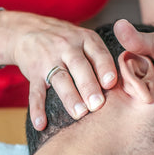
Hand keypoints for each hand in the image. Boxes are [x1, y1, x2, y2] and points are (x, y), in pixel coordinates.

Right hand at [0, 11, 117, 129]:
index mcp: (85, 39)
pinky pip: (35, 92)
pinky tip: (42, 124)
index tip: (111, 83)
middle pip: (78, 66)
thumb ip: (101, 59)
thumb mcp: (84, 40)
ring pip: (59, 78)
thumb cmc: (67, 41)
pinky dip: (37, 109)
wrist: (28, 30)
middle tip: (97, 105)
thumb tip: (125, 87)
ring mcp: (48, 59)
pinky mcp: (33, 72)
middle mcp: (66, 47)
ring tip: (79, 114)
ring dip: (69, 97)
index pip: (97, 52)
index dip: (104, 67)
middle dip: (88, 85)